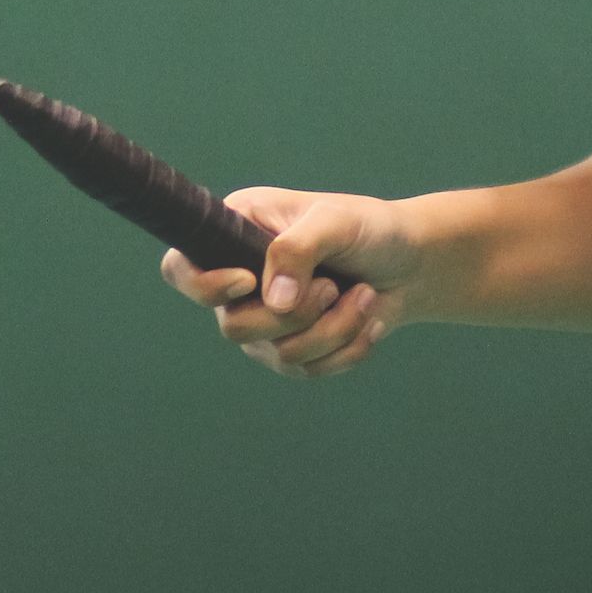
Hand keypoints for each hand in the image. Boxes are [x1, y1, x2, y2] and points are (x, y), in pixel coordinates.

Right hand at [160, 187, 421, 379]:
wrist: (411, 264)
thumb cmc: (369, 228)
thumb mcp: (336, 221)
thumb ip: (299, 249)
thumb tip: (273, 302)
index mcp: (235, 232)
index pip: (180, 268)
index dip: (204, 285)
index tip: (248, 282)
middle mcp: (239, 281)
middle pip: (235, 327)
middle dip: (296, 314)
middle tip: (331, 285)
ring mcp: (263, 321)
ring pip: (279, 353)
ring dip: (333, 329)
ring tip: (362, 296)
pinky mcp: (293, 351)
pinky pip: (309, 371)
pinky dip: (348, 349)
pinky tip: (368, 319)